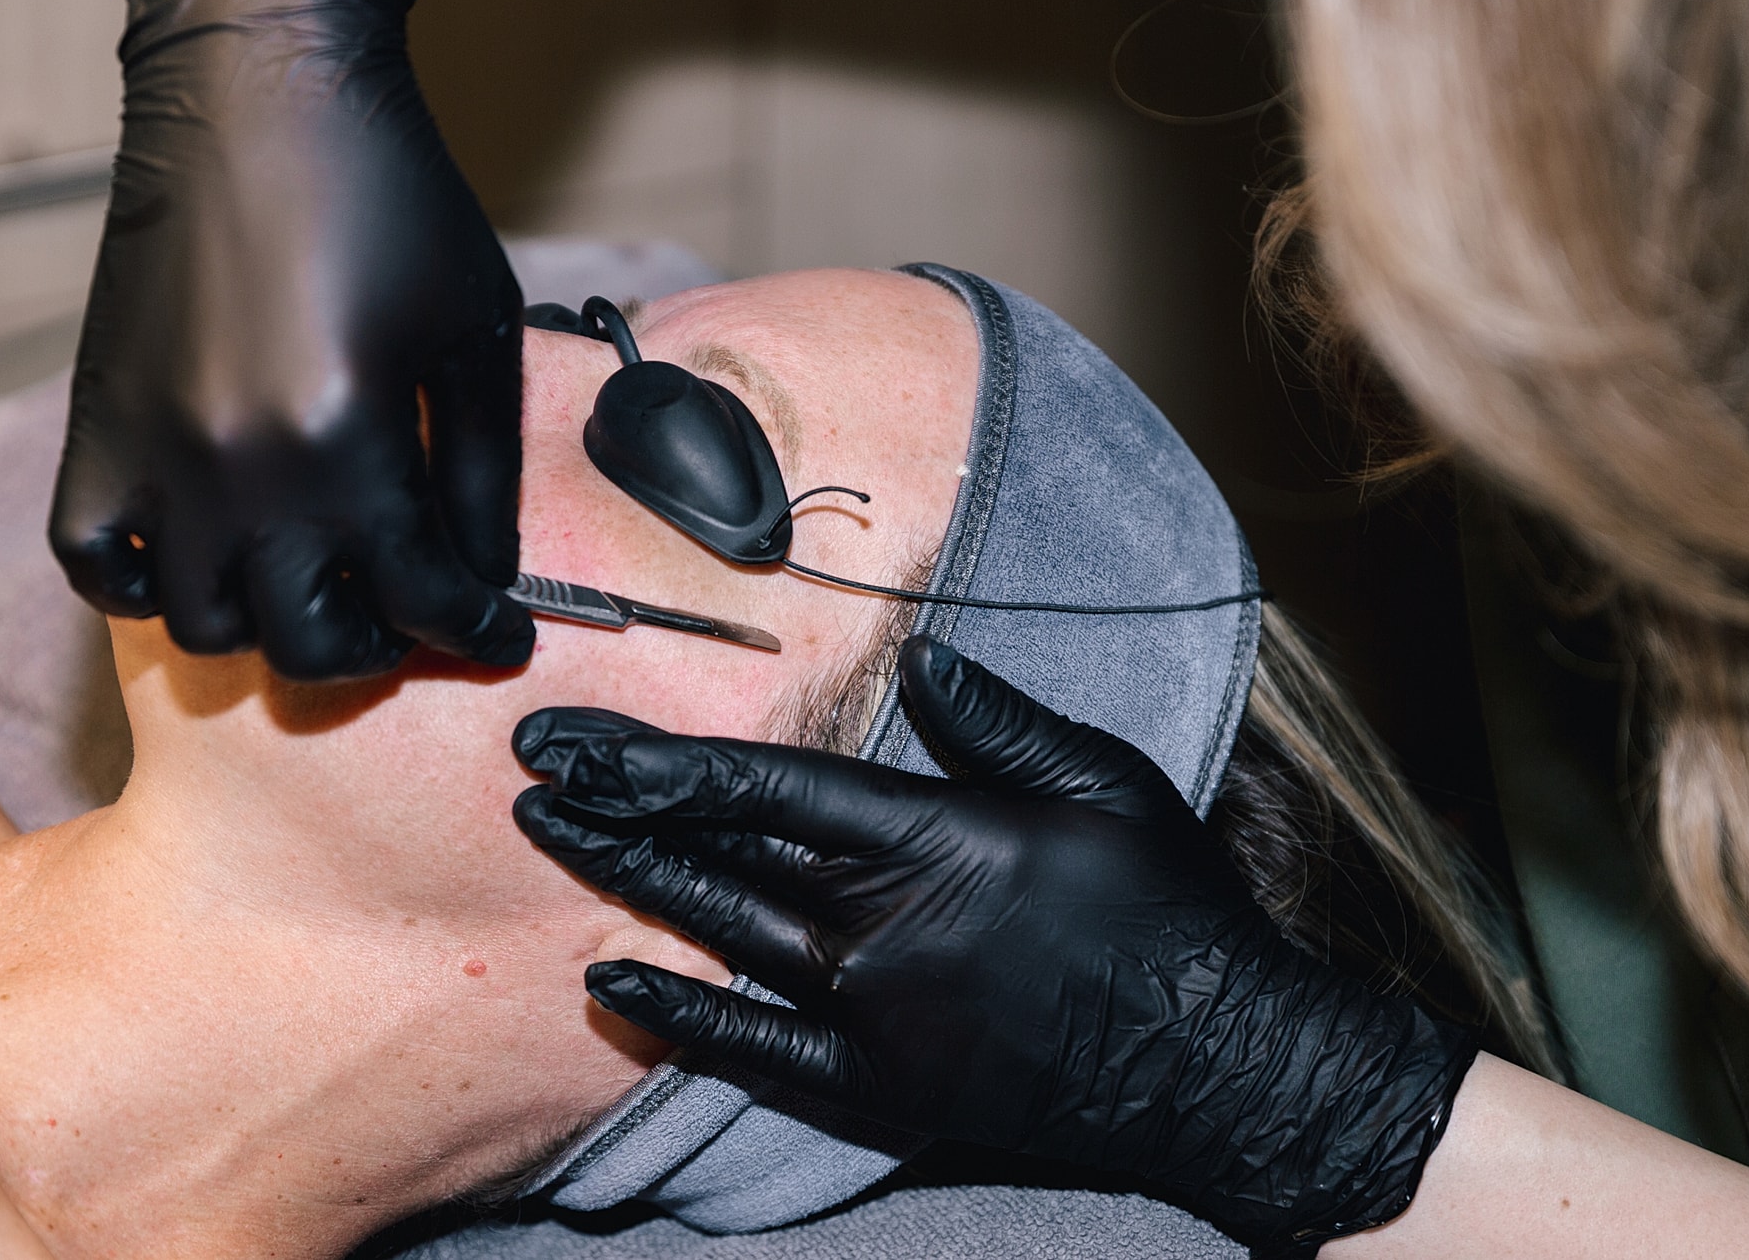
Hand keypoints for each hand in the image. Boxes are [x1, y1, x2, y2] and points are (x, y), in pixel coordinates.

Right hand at [51, 0, 530, 681]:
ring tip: (315, 579)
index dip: (476, 627)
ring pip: (204, 627)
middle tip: (406, 610)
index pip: (422, 602)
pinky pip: (94, 567)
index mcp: (350, 444)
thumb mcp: (475, 330)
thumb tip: (486, 576)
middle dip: (376, 643)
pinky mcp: (98, 427)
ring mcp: (156, 455)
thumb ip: (485, 473)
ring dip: (268, 623)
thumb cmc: (389, 195)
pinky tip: (206, 552)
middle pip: (308, 647)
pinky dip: (146, 586)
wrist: (257, 88)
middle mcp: (243, 470)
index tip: (498, 631)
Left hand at [511, 637, 1476, 1254]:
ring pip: (720, 936)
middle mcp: (881, 929)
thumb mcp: (1103, 781)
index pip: (759, 787)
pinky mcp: (880, 1087)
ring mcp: (873, 1017)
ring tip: (553, 838)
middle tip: (531, 773)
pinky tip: (612, 988)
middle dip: (613, 808)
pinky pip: (755, 1051)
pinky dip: (679, 1017)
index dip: (654, 758)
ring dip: (626, 885)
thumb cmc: (1169, 909)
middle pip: (715, 855)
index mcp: (932, 839)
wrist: (1217, 1068)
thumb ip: (998, 720)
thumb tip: (923, 660)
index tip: (576, 732)